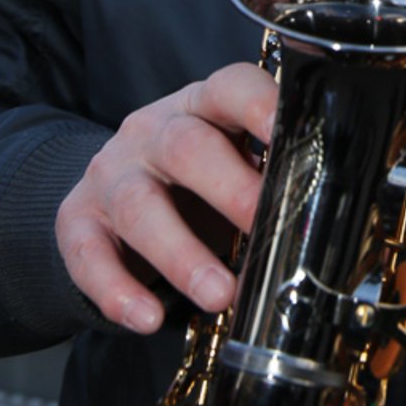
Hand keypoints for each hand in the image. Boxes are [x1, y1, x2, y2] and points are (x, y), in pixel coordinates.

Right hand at [55, 62, 277, 334]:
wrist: (111, 191)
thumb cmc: (194, 177)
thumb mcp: (230, 157)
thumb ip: (267, 170)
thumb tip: (327, 209)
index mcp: (202, 105)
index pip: (229, 87)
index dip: (260, 106)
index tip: (294, 137)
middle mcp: (153, 130)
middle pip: (186, 146)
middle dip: (230, 188)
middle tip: (266, 228)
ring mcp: (112, 172)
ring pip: (140, 206)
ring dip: (182, 255)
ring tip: (220, 295)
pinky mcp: (78, 219)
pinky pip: (89, 254)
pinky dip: (118, 289)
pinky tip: (147, 318)